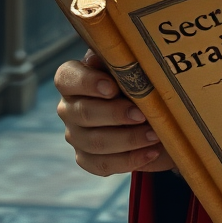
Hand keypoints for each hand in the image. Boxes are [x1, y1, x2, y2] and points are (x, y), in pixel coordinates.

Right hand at [55, 49, 173, 175]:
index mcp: (72, 80)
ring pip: (95, 142)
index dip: (87, 83)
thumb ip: (118, 61)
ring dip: (128, 139)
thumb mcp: (128, 66)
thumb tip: (108, 57)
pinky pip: (103, 165)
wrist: (142, 108)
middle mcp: (68, 108)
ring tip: (154, 135)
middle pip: (84, 114)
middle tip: (142, 114)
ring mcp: (75, 135)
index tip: (113, 88)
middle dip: (115, 115)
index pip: (66, 78)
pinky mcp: (86, 158)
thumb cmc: (132, 79)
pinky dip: (130, 160)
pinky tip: (152, 151)